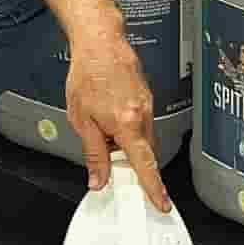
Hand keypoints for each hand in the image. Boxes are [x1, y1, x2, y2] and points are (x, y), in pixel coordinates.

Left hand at [66, 29, 171, 212]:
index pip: (144, 165)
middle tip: (112, 162)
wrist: (100, 41)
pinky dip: (129, 128)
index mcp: (127, 125)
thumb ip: (93, 153)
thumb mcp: (82, 120)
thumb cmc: (88, 74)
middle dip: (132, 162)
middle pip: (145, 153)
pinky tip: (109, 115)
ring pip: (143, 137)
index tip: (161, 203)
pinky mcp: (146, 97)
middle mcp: (143, 116)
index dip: (153, 188)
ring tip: (102, 127)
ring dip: (127, 142)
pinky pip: (141, 122)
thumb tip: (99, 179)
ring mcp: (147, 105)